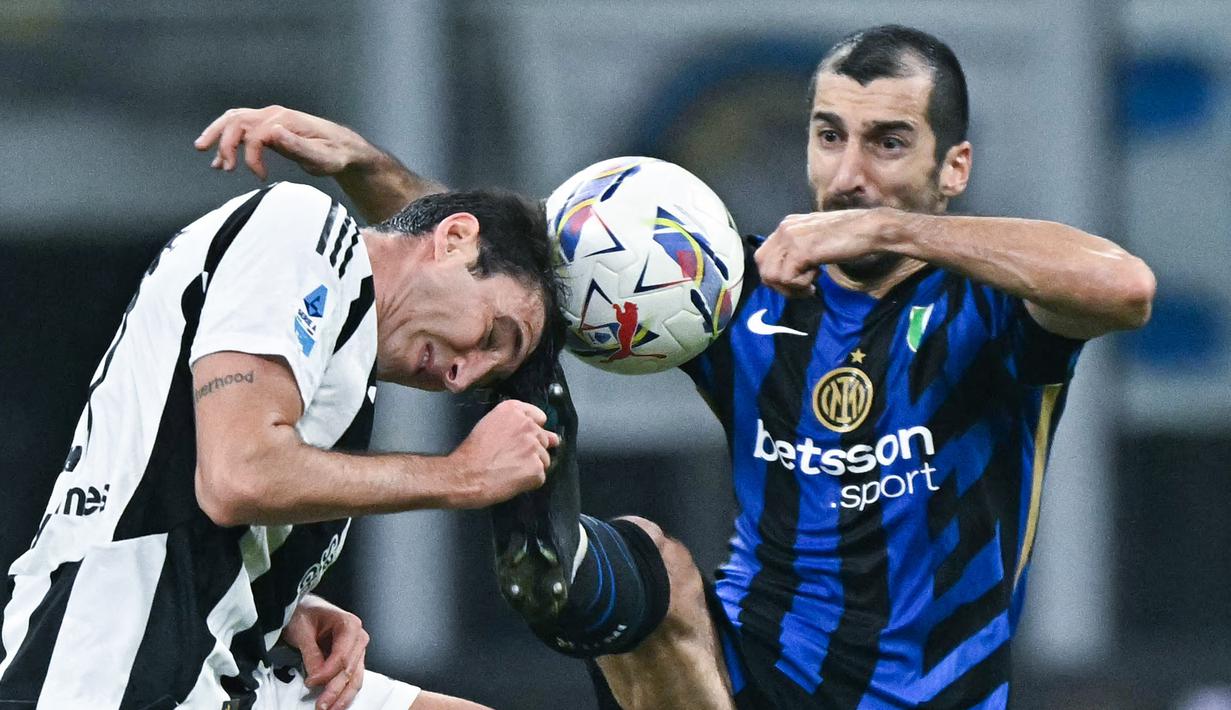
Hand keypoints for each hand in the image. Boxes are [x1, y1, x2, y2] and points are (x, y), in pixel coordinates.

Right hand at [194, 105, 382, 181]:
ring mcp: (270, 117)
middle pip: (236, 121)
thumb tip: (273, 133)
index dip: (252, 158)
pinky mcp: (269, 125)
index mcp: (284, 120)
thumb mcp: (320, 157)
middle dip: (222, 142)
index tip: (260, 177)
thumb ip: (296, 146)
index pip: (255, 136)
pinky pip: (242, 127)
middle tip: (220, 166)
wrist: (344, 148)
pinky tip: (222, 157)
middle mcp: (274, 115)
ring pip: (235, 120)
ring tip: (207, 154)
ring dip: (218, 135)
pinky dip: (228, 138)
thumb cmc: (334, 155)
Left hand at [281, 594, 369, 709]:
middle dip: (335, 690)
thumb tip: (316, 676)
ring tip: (330, 709)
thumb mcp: (302, 629)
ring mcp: (357, 649)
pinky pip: (352, 678)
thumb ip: (310, 653)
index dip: (326, 673)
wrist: (305, 609)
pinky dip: (345, 692)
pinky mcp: (352, 659)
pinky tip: (337, 703)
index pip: (342, 656)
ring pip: (355, 678)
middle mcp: (358, 638)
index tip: (309, 682)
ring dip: (343, 696)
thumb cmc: (305, 613)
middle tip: (321, 705)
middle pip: (350, 670)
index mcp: (349, 624)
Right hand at [449, 400, 558, 507]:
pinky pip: (540, 476)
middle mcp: (527, 425)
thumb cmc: (472, 453)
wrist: (466, 475)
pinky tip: (512, 480)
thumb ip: (516, 425)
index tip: (523, 439)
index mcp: (513, 411)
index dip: (532, 430)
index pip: (539, 417)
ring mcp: (534, 447)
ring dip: (532, 466)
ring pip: (544, 459)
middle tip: (510, 458)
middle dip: (532, 450)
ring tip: (509, 469)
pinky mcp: (536, 468)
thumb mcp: (488, 425)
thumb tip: (553, 437)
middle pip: (543, 439)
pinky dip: (529, 482)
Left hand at [755, 209, 892, 296]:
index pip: (764, 255)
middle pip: (762, 266)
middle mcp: (784, 229)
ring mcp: (791, 238)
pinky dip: (801, 285)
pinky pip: (787, 278)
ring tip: (810, 285)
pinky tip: (817, 280)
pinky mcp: (801, 251)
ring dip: (790, 288)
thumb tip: (786, 271)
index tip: (797, 282)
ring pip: (771, 275)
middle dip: (778, 284)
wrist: (869, 229)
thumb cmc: (849, 236)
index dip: (776, 274)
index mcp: (786, 225)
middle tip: (801, 289)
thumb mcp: (816, 240)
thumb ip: (798, 250)